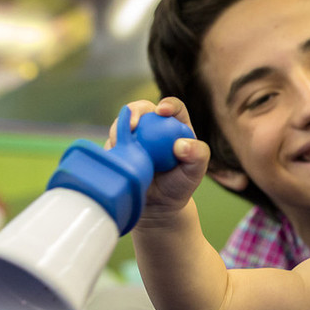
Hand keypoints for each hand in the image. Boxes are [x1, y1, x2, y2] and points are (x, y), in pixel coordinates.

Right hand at [108, 97, 209, 218]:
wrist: (156, 205)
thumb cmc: (179, 185)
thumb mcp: (195, 172)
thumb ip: (198, 156)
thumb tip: (180, 144)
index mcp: (175, 126)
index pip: (174, 107)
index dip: (168, 104)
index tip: (162, 111)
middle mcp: (153, 126)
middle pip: (142, 108)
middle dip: (135, 111)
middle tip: (132, 125)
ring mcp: (134, 136)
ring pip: (122, 122)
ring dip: (119, 130)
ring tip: (121, 145)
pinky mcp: (118, 147)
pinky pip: (110, 142)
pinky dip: (111, 146)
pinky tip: (116, 157)